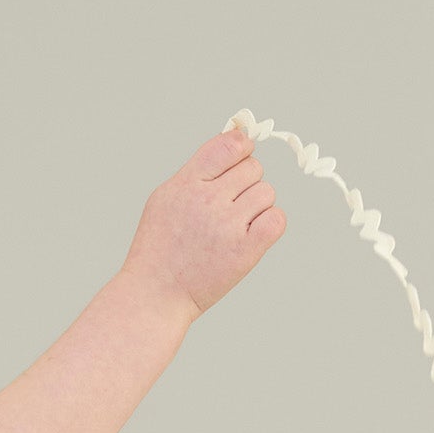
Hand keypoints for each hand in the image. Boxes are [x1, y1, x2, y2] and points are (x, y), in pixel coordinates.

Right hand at [124, 128, 285, 322]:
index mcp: (186, 183)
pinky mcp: (244, 251)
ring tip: (238, 223)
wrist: (156, 292)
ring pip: (267, 192)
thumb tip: (234, 140)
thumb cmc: (160, 247)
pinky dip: (270, 223)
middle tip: (232, 204)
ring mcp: (227, 225)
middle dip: (247, 182)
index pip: (228, 145)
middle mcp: (208, 200)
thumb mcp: (166, 197)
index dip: (242, 147)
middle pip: (253, 168)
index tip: (242, 156)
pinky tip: (254, 233)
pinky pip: (276, 220)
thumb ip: (198, 171)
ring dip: (258, 205)